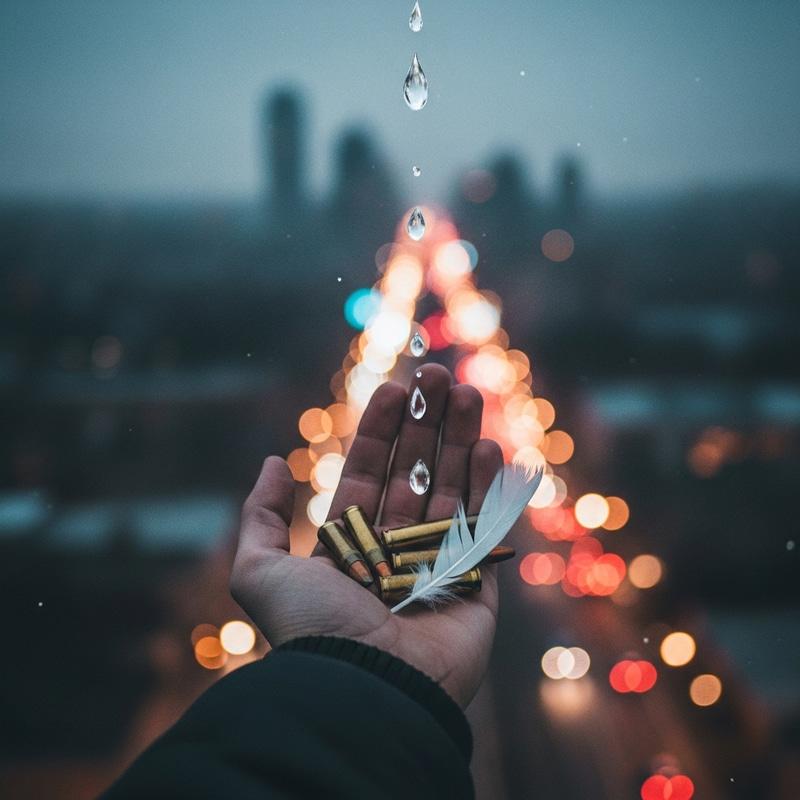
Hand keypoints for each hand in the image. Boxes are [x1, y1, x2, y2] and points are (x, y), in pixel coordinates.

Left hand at [230, 363, 503, 707]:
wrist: (364, 690)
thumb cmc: (311, 630)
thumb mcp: (260, 570)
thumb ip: (261, 516)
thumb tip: (273, 461)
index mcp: (351, 544)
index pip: (369, 472)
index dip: (381, 429)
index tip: (395, 387)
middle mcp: (393, 550)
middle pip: (415, 471)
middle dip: (427, 423)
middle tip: (439, 375)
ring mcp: (436, 565)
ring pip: (452, 490)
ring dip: (462, 440)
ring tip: (469, 394)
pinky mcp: (475, 587)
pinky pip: (483, 529)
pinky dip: (490, 489)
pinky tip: (490, 448)